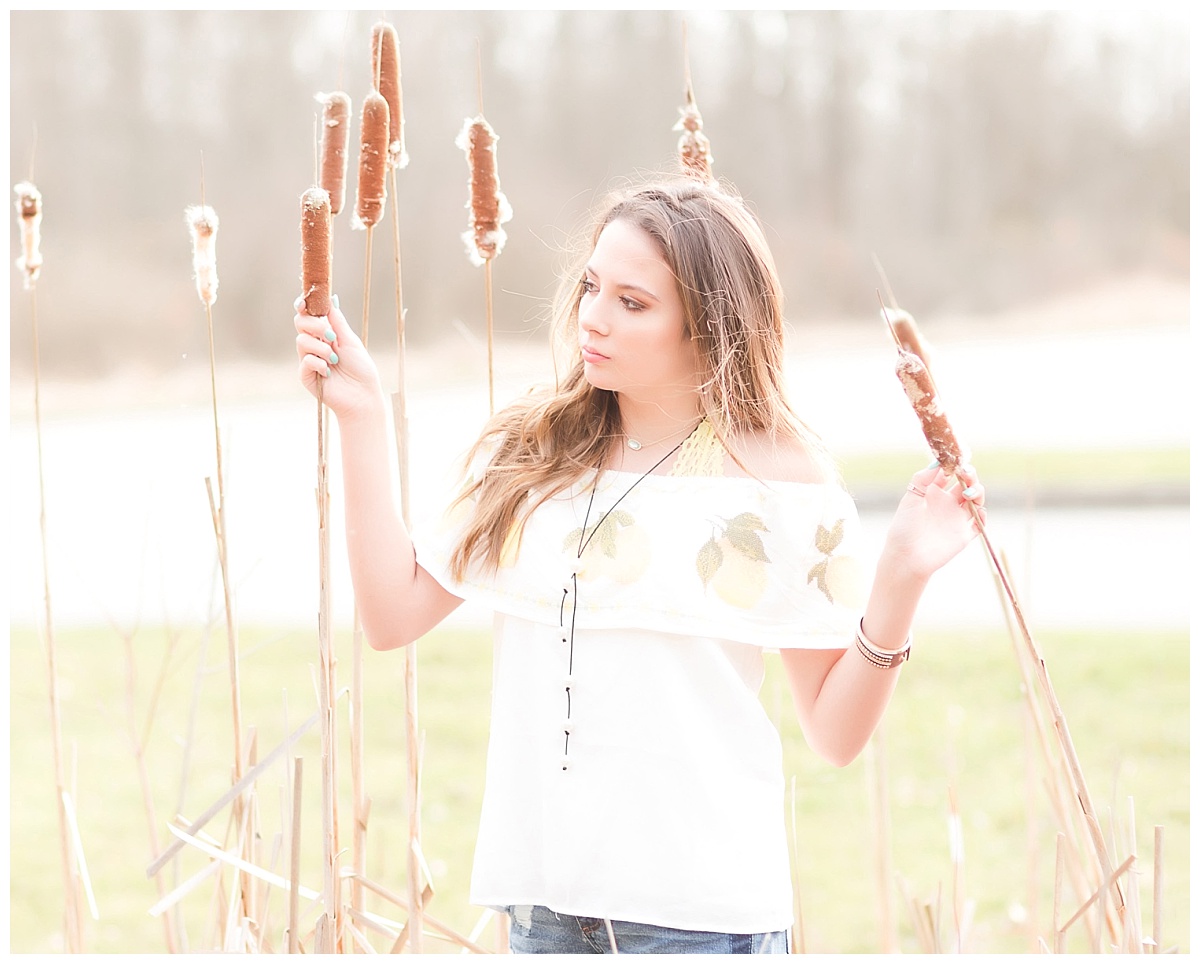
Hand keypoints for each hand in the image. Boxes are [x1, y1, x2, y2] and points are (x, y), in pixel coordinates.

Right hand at [294, 295, 382, 421]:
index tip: (304, 301)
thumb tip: (331, 298)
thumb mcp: (351, 341)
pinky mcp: (305, 375)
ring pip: (301, 341)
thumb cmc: (360, 369)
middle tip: (332, 336)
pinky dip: (318, 363)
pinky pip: (305, 361)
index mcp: (325, 333)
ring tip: (335, 359)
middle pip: (300, 323)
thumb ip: (337, 321)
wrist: (362, 395)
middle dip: (315, 325)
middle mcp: (314, 344)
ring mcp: (308, 359)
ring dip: (321, 348)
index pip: (309, 315)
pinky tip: (329, 372)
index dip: (304, 305)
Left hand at [879, 461, 985, 580]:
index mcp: (932, 493)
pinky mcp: (964, 534)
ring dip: (977, 491)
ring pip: (975, 500)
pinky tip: (976, 511)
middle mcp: (946, 504)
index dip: (954, 465)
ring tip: (968, 492)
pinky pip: (980, 523)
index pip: (948, 474)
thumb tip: (938, 462)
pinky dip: (982, 516)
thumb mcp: (910, 499)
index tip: (955, 460)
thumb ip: (922, 480)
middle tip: (966, 473)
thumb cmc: (904, 529)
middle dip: (970, 476)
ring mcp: (956, 518)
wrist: (907, 557)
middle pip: (965, 484)